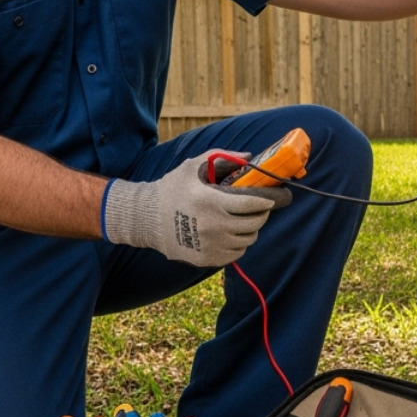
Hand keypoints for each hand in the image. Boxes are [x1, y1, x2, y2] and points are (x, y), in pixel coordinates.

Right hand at [102, 151, 291, 266]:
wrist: (146, 219)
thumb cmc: (172, 189)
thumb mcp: (193, 167)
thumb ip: (222, 158)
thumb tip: (249, 157)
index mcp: (211, 201)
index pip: (250, 203)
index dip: (265, 202)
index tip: (269, 199)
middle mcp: (213, 226)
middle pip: (253, 224)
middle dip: (261, 215)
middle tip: (259, 210)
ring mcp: (210, 245)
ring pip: (247, 240)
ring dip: (250, 230)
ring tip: (244, 221)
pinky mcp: (207, 259)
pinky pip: (236, 254)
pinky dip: (238, 244)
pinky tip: (231, 234)